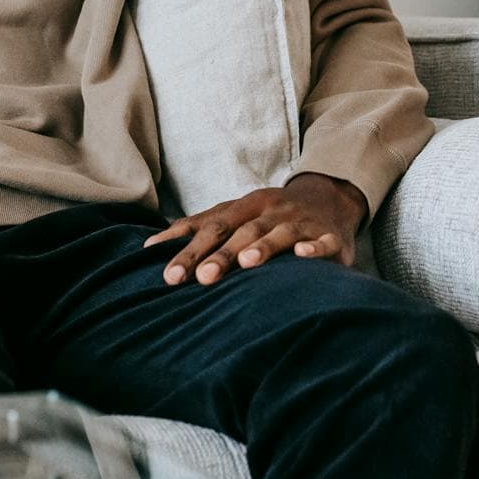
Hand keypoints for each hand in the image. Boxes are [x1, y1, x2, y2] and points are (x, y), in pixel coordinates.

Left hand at [144, 173, 367, 286]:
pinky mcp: (330, 237)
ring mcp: (301, 222)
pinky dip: (314, 249)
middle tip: (202, 278)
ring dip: (263, 246)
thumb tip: (148, 246)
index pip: (214, 228)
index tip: (170, 276)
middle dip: (222, 254)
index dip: (191, 250)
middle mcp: (271, 211)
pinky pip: (324, 242)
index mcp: (246, 206)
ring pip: (280, 233)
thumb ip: (196, 228)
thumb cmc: (269, 214)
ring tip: (246, 262)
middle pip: (243, 232)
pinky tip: (302, 255)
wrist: (329, 199)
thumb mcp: (235, 214)